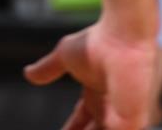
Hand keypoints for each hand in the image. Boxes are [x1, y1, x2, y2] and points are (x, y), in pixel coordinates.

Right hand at [23, 17, 158, 129]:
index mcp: (97, 91)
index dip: (71, 127)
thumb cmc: (98, 43)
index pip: (82, 118)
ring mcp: (124, 114)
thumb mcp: (64, 56)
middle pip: (96, 129)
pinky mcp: (132, 121)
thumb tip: (28, 73)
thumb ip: (47, 69)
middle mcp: (111, 105)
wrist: (121, 40)